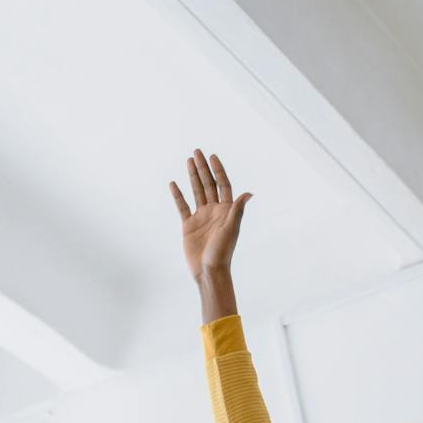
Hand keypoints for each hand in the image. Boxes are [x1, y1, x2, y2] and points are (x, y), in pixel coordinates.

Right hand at [171, 148, 250, 293]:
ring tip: (189, 161)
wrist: (208, 271)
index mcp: (227, 210)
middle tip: (197, 152)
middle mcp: (214, 211)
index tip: (212, 156)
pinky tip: (174, 183)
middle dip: (203, 168)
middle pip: (208, 184)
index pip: (223, 185)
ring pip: (196, 192)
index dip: (218, 170)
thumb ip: (237, 210)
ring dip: (193, 176)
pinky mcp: (189, 225)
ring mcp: (201, 217)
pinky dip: (178, 195)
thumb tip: (249, 193)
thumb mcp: (231, 229)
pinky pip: (182, 206)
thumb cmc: (223, 252)